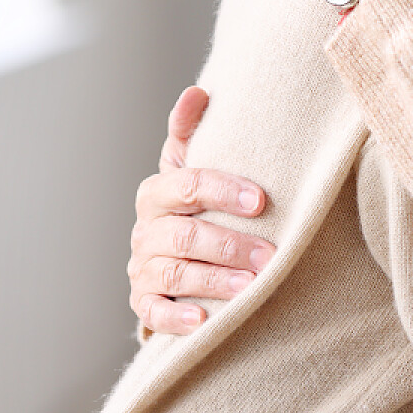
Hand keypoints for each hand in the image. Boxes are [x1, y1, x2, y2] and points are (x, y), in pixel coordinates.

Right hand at [127, 86, 276, 334]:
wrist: (173, 251)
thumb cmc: (193, 202)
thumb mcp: (190, 165)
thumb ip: (191, 131)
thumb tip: (197, 91)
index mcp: (158, 191)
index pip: (187, 185)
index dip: (223, 191)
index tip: (261, 200)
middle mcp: (145, 229)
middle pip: (184, 235)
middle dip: (229, 245)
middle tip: (270, 255)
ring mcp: (142, 267)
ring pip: (174, 273)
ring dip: (214, 280)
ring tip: (251, 286)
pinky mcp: (143, 301)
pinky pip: (153, 312)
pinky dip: (177, 317)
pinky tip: (205, 320)